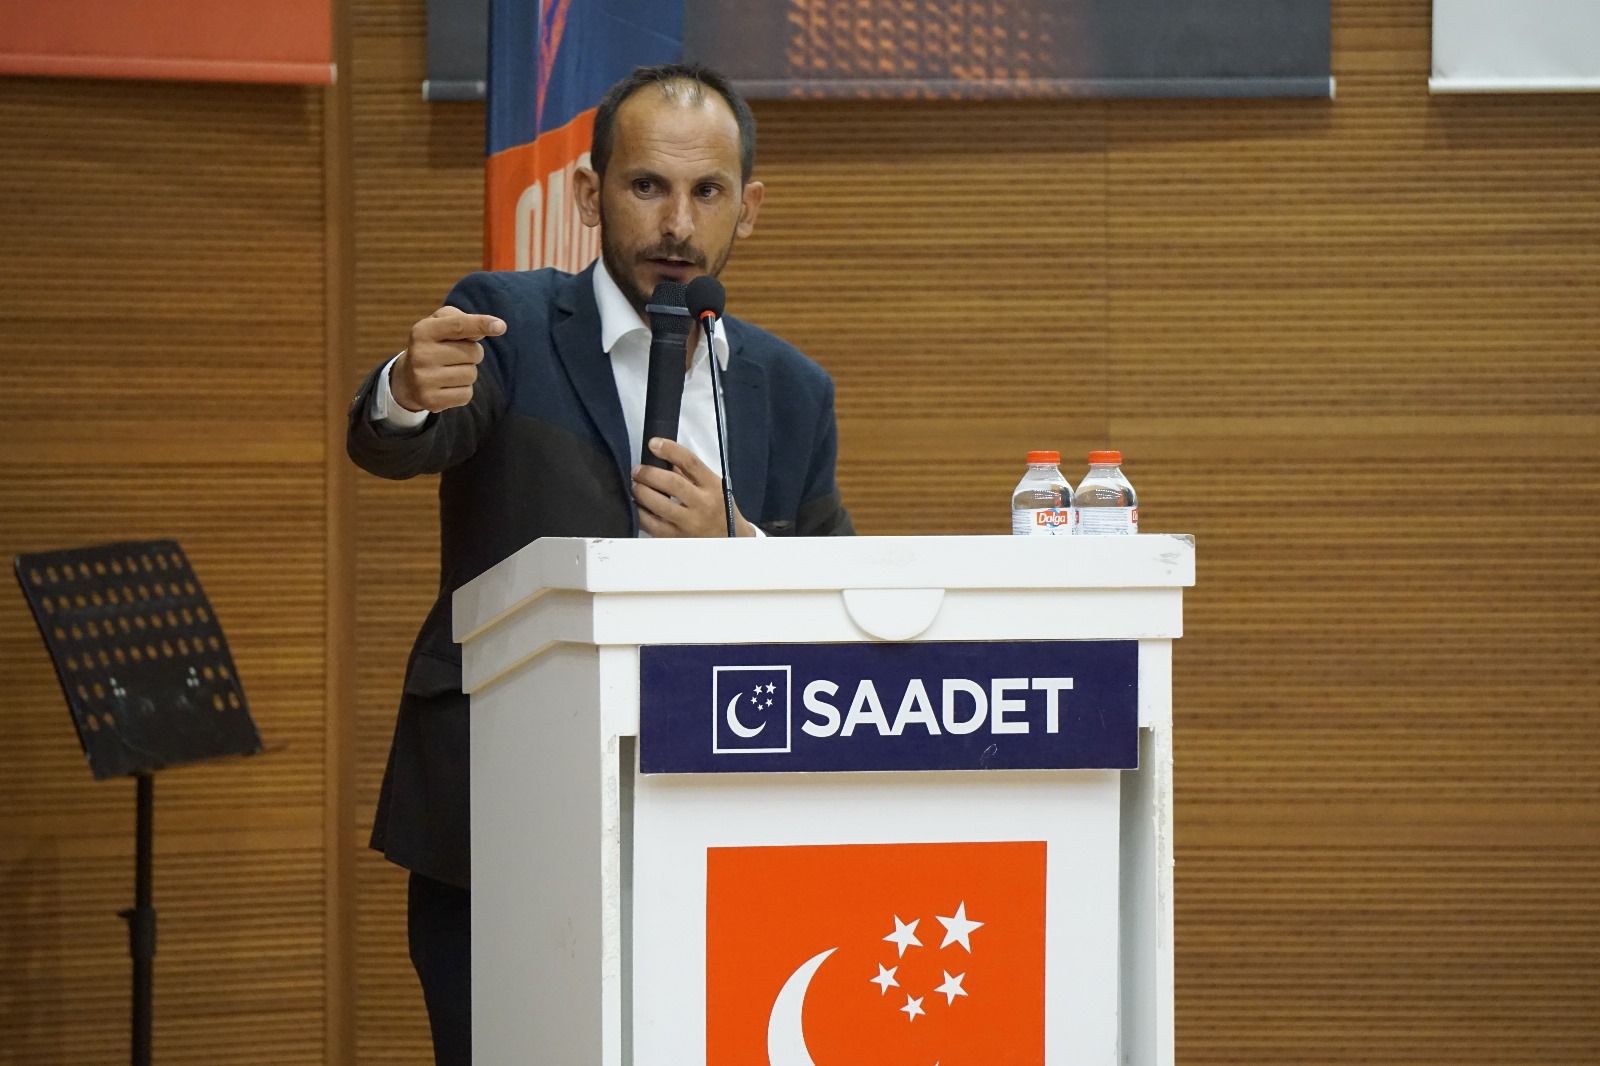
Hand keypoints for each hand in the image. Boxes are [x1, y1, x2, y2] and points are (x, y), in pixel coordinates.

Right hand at [391, 306, 506, 412]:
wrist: (408, 378)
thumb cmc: (434, 344)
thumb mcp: (441, 324)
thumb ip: (463, 320)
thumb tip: (485, 329)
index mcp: (423, 331)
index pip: (458, 325)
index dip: (481, 324)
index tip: (501, 326)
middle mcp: (420, 354)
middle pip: (473, 353)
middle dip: (473, 353)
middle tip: (455, 355)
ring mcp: (424, 379)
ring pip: (471, 375)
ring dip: (468, 372)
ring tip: (449, 370)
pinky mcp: (430, 400)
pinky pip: (466, 394)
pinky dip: (463, 390)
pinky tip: (447, 385)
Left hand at [632, 438, 755, 537]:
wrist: (731, 540)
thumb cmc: (720, 510)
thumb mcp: (713, 486)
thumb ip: (690, 473)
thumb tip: (662, 458)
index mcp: (712, 486)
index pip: (690, 462)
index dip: (669, 450)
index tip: (654, 443)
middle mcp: (702, 504)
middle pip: (672, 483)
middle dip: (648, 473)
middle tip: (637, 470)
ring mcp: (689, 523)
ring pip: (658, 504)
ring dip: (640, 492)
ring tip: (634, 485)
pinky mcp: (677, 538)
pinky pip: (651, 525)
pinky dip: (639, 513)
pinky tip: (636, 505)